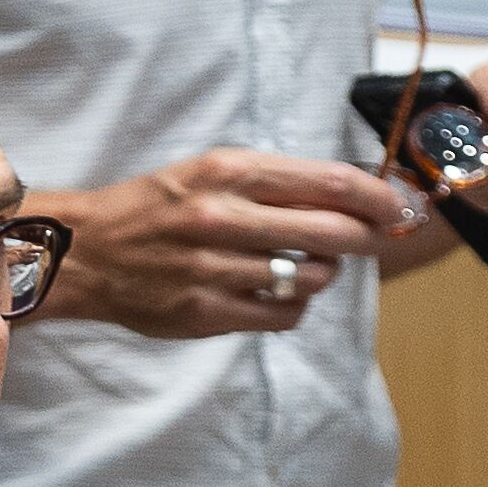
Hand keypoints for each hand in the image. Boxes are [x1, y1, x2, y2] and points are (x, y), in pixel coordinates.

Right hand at [29, 149, 410, 338]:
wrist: (87, 252)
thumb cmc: (157, 208)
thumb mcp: (210, 173)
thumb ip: (277, 183)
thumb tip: (353, 196)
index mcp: (228, 172)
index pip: (329, 182)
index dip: (378, 197)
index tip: (400, 206)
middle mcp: (222, 217)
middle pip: (332, 234)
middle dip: (368, 238)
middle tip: (376, 239)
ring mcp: (214, 269)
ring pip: (311, 278)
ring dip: (322, 273)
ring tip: (302, 264)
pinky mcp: (207, 313)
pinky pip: (283, 315)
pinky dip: (294, 305)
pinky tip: (277, 292)